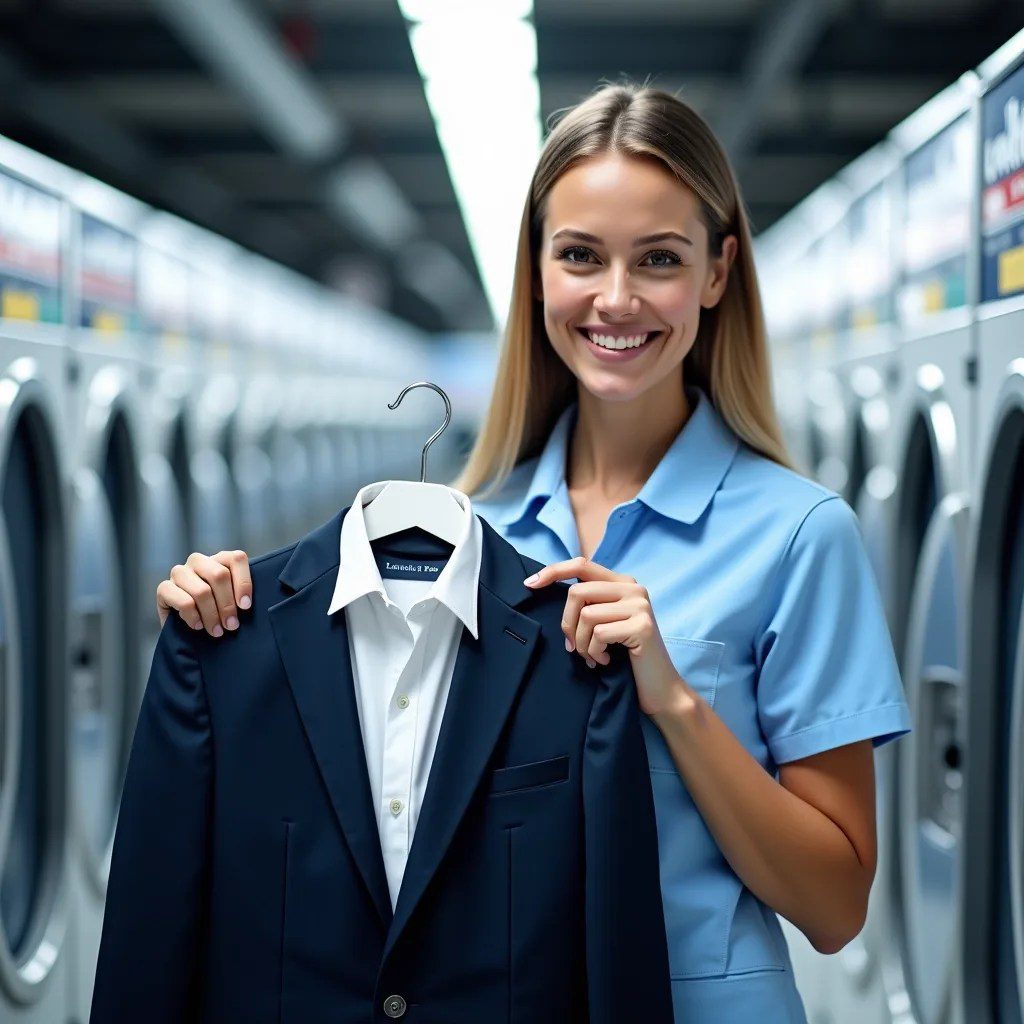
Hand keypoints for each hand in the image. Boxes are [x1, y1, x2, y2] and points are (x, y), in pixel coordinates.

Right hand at [157, 550, 252, 635]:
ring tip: (217, 631)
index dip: (244, 582)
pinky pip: (183, 602)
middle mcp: (199, 561)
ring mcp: (180, 573)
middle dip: (227, 604)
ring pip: (201, 591)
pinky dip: (194, 617)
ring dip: (212, 615)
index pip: (236, 558)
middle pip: (219, 575)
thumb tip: (247, 605)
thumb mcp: (232, 602)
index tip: (246, 606)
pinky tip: (198, 626)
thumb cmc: (216, 613)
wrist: (185, 631)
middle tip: (232, 625)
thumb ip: (240, 596)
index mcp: (219, 559)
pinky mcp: (164, 588)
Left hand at [523, 555, 691, 717]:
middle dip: (567, 624)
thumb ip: (588, 605)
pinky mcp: (641, 626)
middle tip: (573, 647)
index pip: (582, 565)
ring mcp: (640, 606)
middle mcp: (634, 588)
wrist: (659, 687)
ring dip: (581, 643)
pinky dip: (594, 652)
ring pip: (586, 616)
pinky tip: (605, 661)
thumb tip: (548, 594)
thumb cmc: (625, 657)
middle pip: (577, 593)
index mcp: (623, 583)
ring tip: (592, 656)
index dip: (553, 571)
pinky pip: (598, 634)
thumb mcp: (605, 623)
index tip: (529, 584)